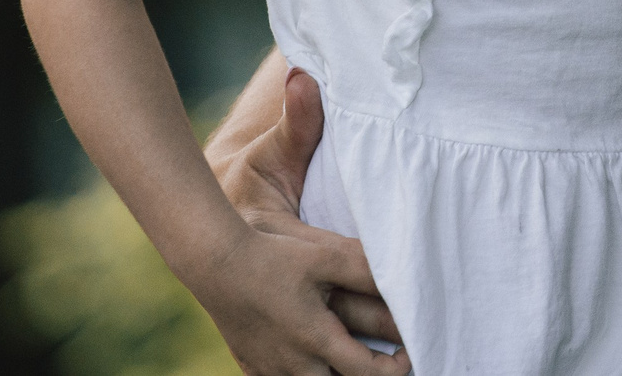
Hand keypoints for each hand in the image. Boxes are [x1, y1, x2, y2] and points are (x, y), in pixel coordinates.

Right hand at [189, 220, 411, 375]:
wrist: (216, 263)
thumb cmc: (272, 257)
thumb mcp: (325, 257)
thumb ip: (366, 270)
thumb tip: (403, 279)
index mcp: (317, 340)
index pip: (368, 374)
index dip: (395, 368)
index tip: (406, 355)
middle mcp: (294, 365)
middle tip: (381, 361)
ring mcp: (269, 370)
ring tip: (347, 361)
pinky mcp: (251, 366)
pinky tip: (310, 361)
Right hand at [209, 67, 403, 347]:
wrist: (199, 248)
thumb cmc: (244, 200)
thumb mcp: (270, 163)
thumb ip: (298, 125)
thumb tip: (301, 73)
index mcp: (308, 268)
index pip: (373, 293)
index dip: (407, 309)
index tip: (435, 312)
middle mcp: (299, 324)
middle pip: (364, 362)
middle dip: (400, 363)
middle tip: (431, 351)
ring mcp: (282, 359)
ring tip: (405, 370)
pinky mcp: (267, 373)